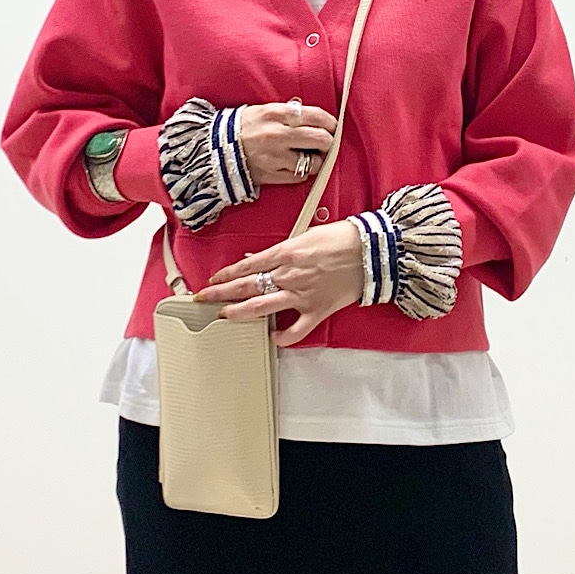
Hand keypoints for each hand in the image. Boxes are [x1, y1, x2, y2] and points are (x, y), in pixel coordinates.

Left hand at [194, 221, 363, 346]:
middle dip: (220, 293)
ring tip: (224, 316)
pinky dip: (284, 336)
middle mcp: (289, 275)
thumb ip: (281, 250)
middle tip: (202, 299)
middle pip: (246, 285)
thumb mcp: (306, 235)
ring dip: (240, 312)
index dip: (226, 274)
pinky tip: (274, 338)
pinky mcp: (317, 309)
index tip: (212, 280)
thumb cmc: (341, 238)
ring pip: (263, 306)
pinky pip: (296, 329)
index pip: (247, 266)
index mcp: (286, 253)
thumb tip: (257, 257)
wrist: (372, 251)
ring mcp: (302, 294)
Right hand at [240, 103, 336, 184]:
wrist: (215, 150)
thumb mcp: (263, 110)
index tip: (333, 126)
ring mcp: (276, 157)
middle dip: (329, 142)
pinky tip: (295, 167)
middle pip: (320, 139)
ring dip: (315, 161)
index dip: (330, 122)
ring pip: (312, 162)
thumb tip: (313, 116)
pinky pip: (298, 177)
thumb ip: (288, 112)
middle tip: (326, 143)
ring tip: (309, 157)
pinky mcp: (272, 175)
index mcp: (276, 114)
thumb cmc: (242, 127)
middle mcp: (278, 135)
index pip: (316, 116)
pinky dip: (301, 173)